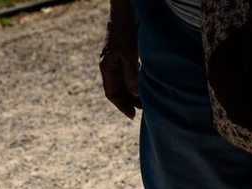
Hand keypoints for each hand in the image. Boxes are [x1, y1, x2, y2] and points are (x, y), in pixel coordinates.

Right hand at [100, 0, 140, 118]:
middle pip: (117, 90)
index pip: (112, 93)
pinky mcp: (122, 55)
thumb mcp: (129, 54)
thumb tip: (135, 93)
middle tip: (142, 109)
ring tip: (144, 101)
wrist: (123, 12)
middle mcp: (109, 66)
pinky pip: (127, 74)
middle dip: (129, 100)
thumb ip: (131, 74)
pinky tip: (142, 85)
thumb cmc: (124, 31)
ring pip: (123, 82)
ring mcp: (115, 61)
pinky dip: (134, 81)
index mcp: (107, 68)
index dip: (121, 105)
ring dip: (132, 92)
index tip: (132, 115)